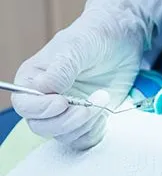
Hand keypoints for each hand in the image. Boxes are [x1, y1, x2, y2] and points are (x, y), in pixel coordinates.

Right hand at [11, 0, 148, 149]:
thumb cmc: (95, 36)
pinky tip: (104, 115)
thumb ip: (61, 69)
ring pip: (64, 136)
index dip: (41, 109)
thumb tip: (44, 89)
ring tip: (102, 98)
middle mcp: (46, 99)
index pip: (25, 106)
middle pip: (42, 127)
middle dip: (68, 121)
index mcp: (34, 79)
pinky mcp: (87, 119)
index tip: (62, 102)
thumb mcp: (78, 46)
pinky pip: (84, 140)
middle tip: (90, 105)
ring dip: (85, 124)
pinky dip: (94, 132)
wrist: (122, 38)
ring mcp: (67, 111)